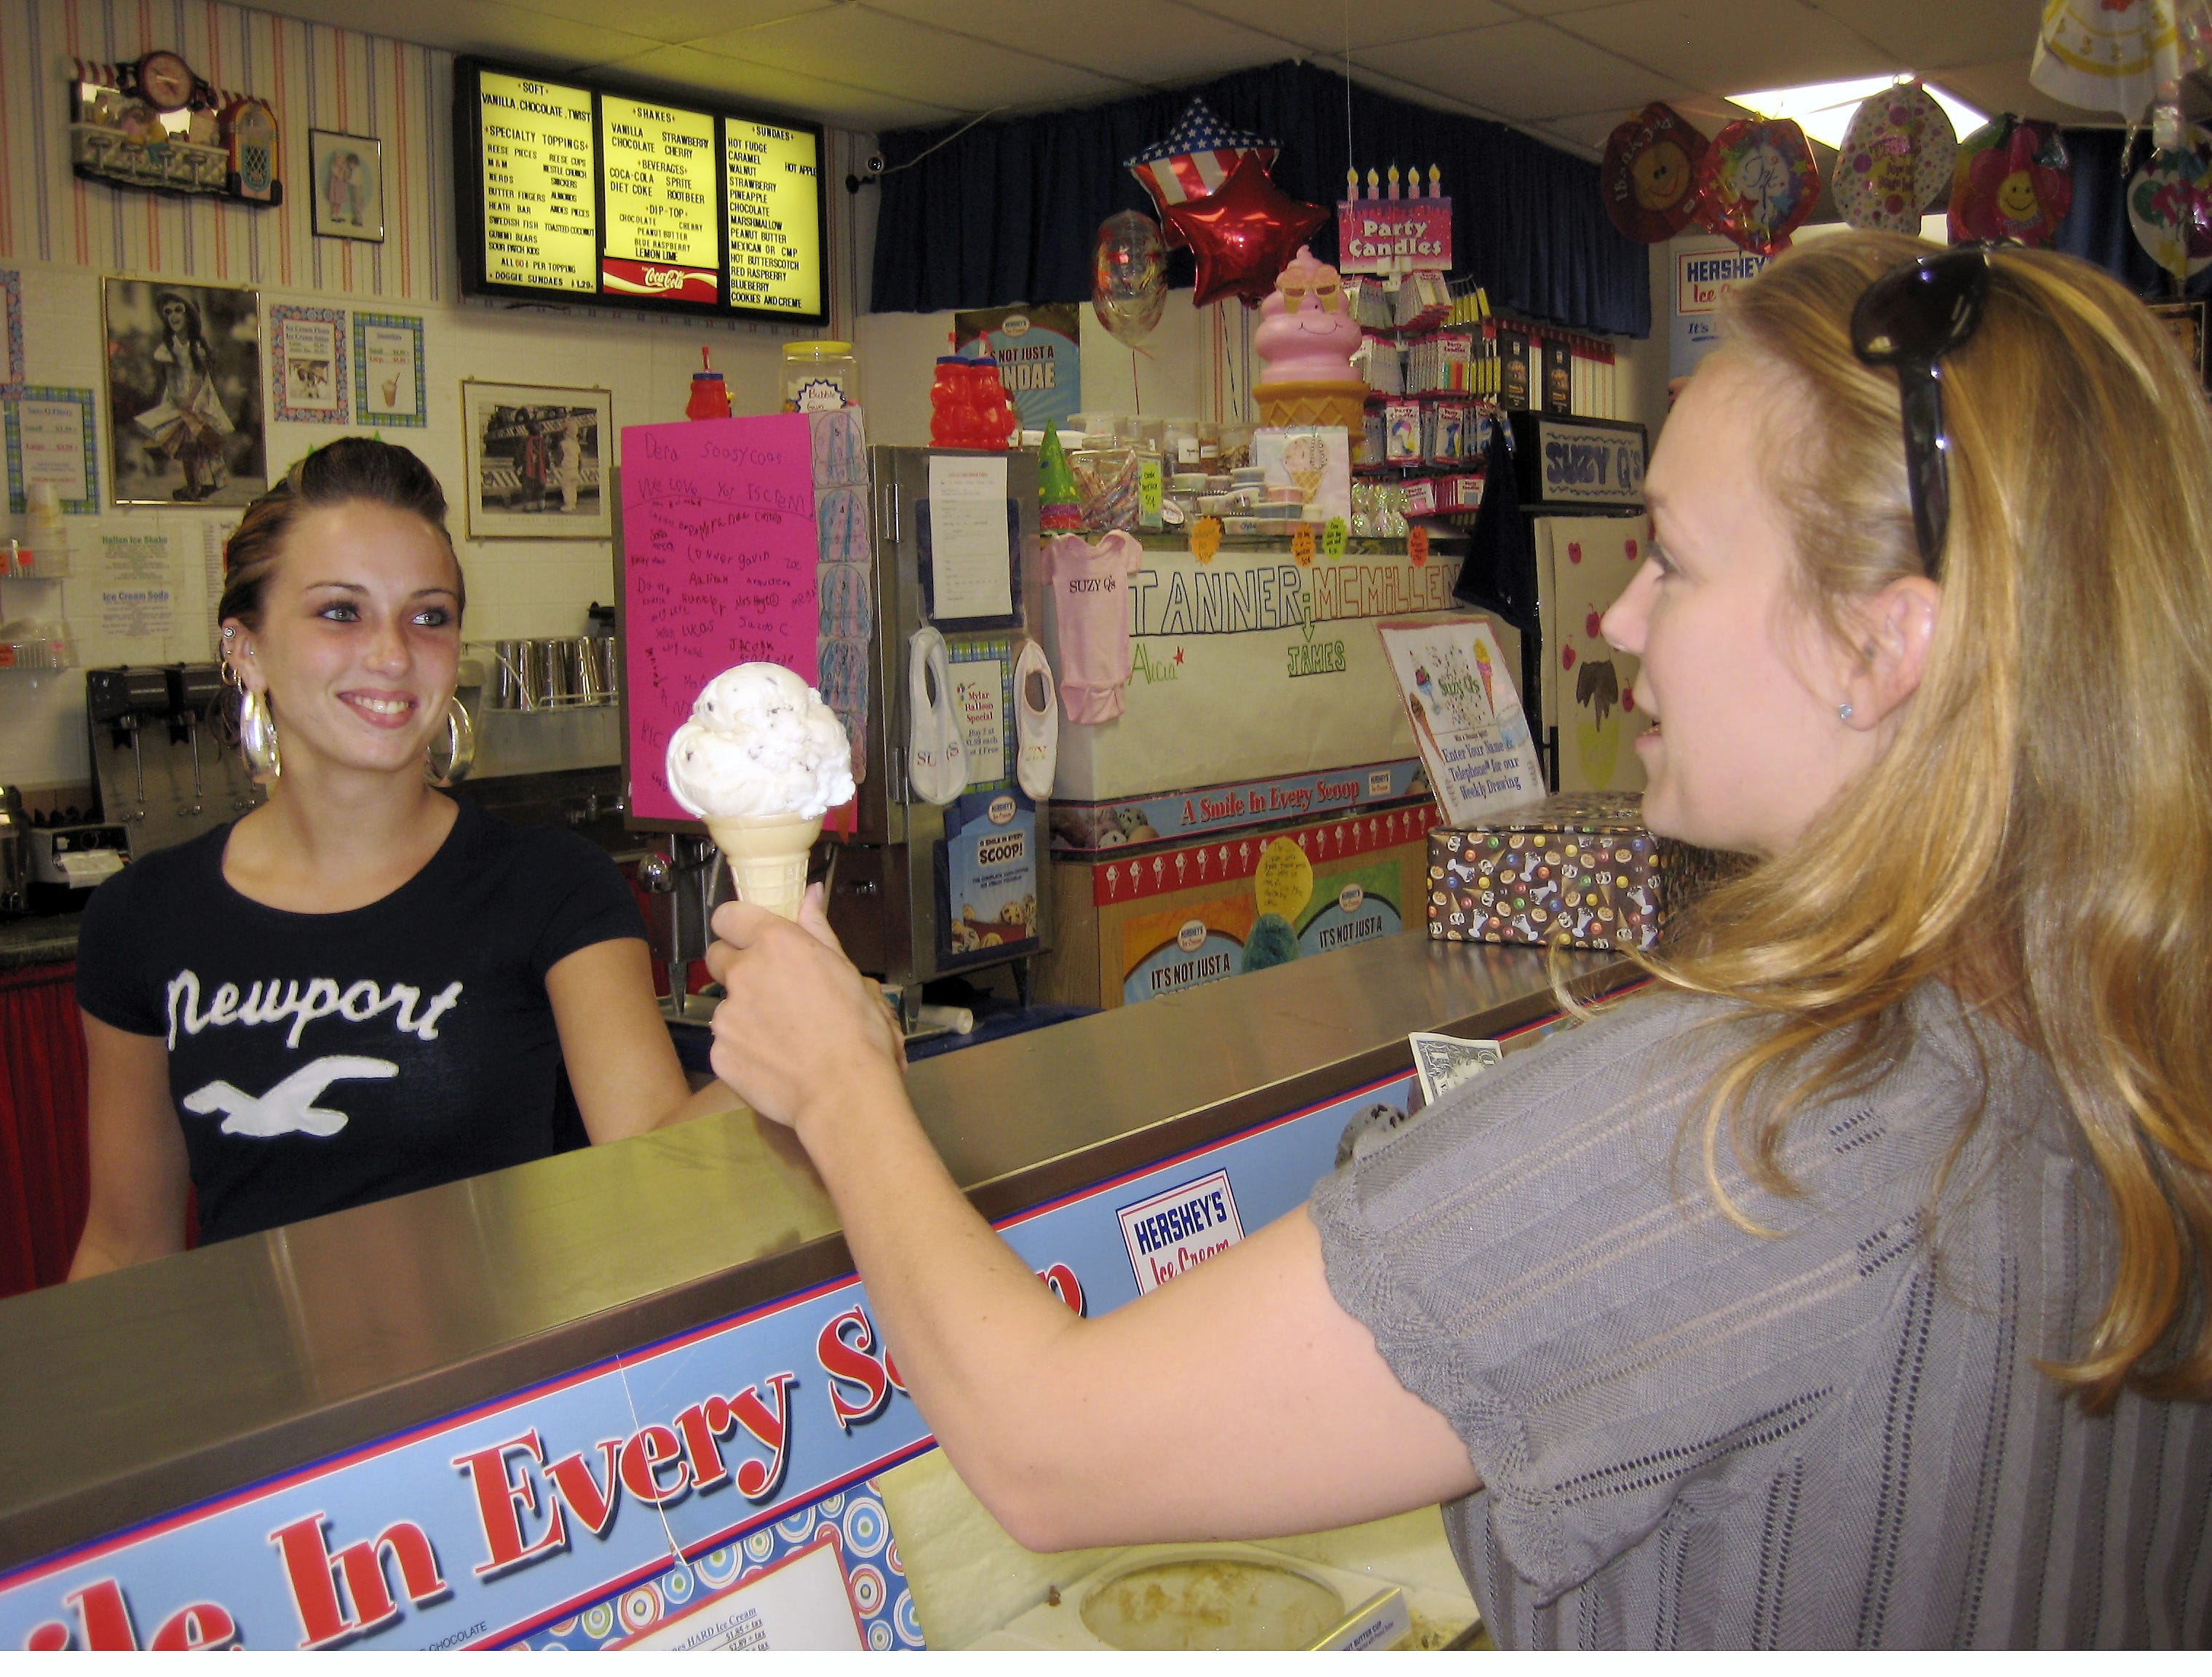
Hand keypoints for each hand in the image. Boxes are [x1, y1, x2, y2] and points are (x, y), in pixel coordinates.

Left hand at [704, 884, 904, 1130]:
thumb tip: (810, 895)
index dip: (735, 927)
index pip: (728, 916)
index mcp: (777, 944)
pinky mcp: (720, 1050)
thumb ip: (817, 929)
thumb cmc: (857, 1034)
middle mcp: (745, 973)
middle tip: (771, 991)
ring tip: (783, 1035)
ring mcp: (727, 1013)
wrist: (844, 1093)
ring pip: (725, 1004)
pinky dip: (745, 1048)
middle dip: (738, 969)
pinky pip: (726, 1042)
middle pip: (718, 957)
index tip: (745, 938)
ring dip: (745, 1013)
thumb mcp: (847, 971)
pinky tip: (775, 1058)